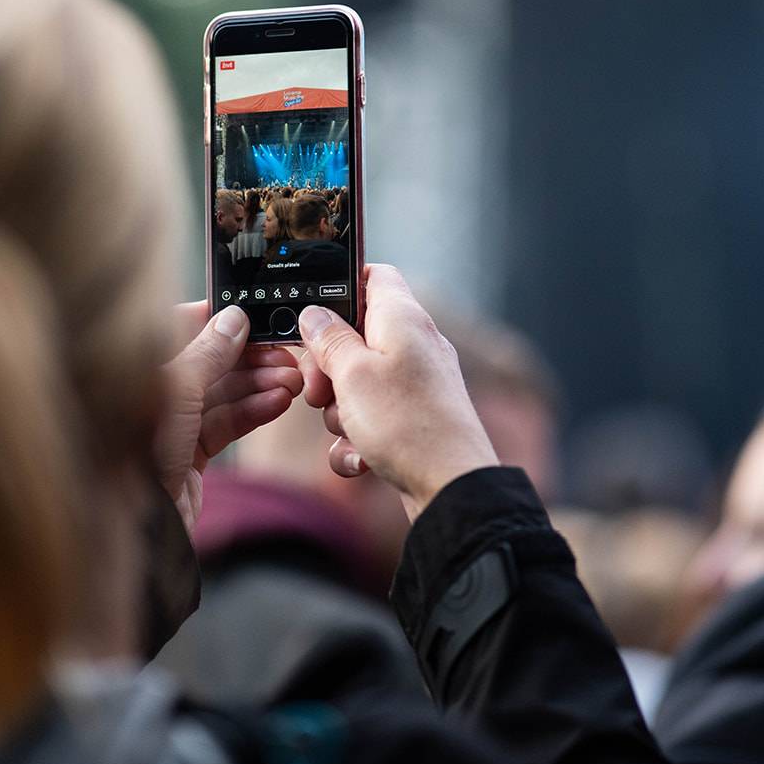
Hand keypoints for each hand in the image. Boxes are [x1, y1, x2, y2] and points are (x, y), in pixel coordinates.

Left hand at [159, 303, 301, 532]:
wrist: (136, 526)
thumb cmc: (136, 454)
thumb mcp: (177, 391)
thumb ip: (207, 353)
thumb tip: (233, 319)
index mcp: (137, 367)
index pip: (182, 327)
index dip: (220, 321)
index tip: (255, 317)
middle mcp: (152, 392)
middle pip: (210, 362)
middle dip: (251, 357)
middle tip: (285, 353)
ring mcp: (172, 424)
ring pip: (223, 393)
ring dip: (260, 384)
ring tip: (292, 380)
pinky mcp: (189, 454)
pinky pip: (226, 423)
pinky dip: (254, 411)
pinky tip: (279, 402)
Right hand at [299, 265, 497, 521]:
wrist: (450, 488)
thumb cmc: (408, 425)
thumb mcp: (352, 375)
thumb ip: (329, 339)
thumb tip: (314, 314)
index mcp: (403, 319)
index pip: (373, 276)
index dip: (340, 287)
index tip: (314, 317)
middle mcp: (414, 345)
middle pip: (355, 336)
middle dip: (328, 367)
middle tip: (321, 390)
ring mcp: (416, 383)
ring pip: (357, 383)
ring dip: (340, 410)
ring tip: (350, 429)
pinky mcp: (414, 419)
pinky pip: (371, 419)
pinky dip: (358, 439)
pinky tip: (361, 459)